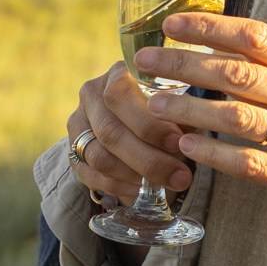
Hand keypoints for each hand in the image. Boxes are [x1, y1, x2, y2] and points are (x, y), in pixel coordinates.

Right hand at [66, 56, 196, 227]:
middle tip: (181, 176)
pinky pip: (91, 176)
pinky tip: (144, 191)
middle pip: (110, 132)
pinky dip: (120, 187)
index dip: (149, 123)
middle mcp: (89, 96)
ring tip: (168, 184)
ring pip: (100, 157)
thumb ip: (180, 114)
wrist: (129, 120)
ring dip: (136, 175)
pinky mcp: (72, 154)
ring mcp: (77, 126)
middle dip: (149, 158)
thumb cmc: (161, 108)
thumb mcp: (172, 103)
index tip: (178, 142)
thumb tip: (194, 136)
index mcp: (114, 74)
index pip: (119, 95)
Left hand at [140, 13, 266, 225]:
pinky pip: (249, 164)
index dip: (210, 27)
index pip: (256, 38)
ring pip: (237, 118)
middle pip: (238, 74)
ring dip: (190, 108)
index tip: (171, 24)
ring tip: (154, 103)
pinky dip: (214, 155)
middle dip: (185, 64)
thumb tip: (219, 41)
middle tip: (146, 61)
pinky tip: (186, 145)